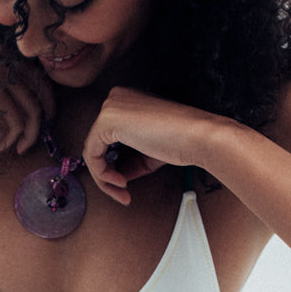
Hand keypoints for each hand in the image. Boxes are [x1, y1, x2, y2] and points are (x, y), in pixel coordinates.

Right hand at [0, 45, 54, 153]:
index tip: (38, 131)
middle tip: (20, 149)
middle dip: (31, 134)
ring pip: (18, 122)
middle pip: (34, 105)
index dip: (47, 111)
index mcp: (1, 55)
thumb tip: (39, 114)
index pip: (41, 84)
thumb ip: (4, 87)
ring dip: (7, 142)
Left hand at [82, 87, 231, 202]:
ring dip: (104, 178)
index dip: (114, 165)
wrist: (198, 137)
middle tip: (123, 194)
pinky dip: (102, 174)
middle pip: (98, 144)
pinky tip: (121, 182)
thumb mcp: (149, 153)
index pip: (108, 137)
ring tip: (123, 192)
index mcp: (127, 101)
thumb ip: (130, 161)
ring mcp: (110, 107)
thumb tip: (117, 174)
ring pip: (93, 151)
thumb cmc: (181, 141)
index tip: (126, 185)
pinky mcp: (106, 119)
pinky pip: (92, 154)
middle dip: (107, 174)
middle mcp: (116, 98)